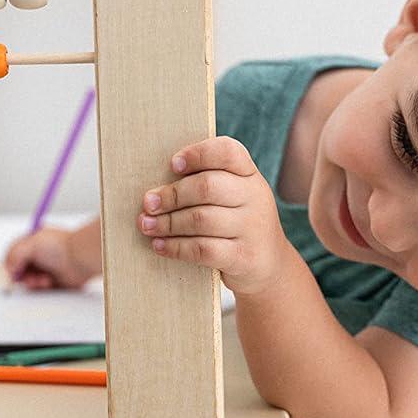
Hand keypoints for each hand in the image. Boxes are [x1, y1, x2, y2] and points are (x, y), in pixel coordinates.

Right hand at [4, 225, 99, 289]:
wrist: (81, 259)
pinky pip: (40, 289)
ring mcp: (46, 269)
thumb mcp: (31, 243)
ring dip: (32, 282)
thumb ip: (15, 254)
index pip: (14, 254)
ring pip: (29, 281)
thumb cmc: (61, 247)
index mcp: (33, 242)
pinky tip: (49, 282)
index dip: (11, 263)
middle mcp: (39, 255)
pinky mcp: (54, 281)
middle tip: (28, 276)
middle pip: (20, 270)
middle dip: (22, 275)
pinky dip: (42, 288)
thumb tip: (10, 269)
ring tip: (43, 279)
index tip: (14, 270)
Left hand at [138, 136, 290, 296]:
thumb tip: (155, 191)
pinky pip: (203, 249)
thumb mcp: (233, 198)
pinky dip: (176, 247)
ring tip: (147, 225)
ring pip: (201, 219)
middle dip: (172, 195)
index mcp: (249, 175)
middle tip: (149, 203)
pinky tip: (159, 246)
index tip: (173, 164)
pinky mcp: (244, 257)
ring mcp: (252, 228)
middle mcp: (255, 197)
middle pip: (207, 186)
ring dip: (167, 222)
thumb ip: (205, 185)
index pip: (228, 151)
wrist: (270, 265)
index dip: (198, 154)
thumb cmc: (237, 225)